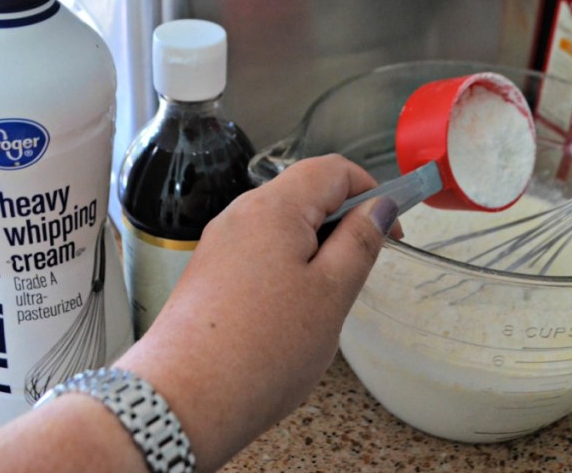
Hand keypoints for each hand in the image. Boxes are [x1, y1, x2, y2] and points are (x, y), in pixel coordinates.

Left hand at [115, 154, 399, 471]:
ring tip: (321, 305)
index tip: (390, 230)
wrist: (181, 402)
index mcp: (273, 207)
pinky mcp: (208, 273)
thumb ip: (360, 242)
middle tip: (356, 276)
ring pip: (283, 227)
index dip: (371, 191)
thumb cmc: (260, 351)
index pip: (334, 169)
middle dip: (341, 226)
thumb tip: (380, 206)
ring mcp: (219, 243)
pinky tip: (287, 316)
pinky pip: (259, 253)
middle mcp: (240, 214)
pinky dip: (286, 270)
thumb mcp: (331, 295)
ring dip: (314, 252)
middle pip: (306, 195)